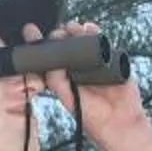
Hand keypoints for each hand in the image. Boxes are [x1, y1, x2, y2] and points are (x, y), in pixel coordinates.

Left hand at [12, 20, 151, 147]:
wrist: (119, 122)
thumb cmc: (92, 116)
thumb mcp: (68, 98)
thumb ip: (57, 81)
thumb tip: (51, 61)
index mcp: (64, 76)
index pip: (50, 55)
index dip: (41, 43)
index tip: (32, 32)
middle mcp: (78, 67)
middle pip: (67, 44)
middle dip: (61, 34)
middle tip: (59, 31)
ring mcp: (95, 63)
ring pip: (84, 40)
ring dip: (78, 31)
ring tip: (74, 27)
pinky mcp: (111, 60)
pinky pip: (103, 43)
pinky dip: (96, 33)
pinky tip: (91, 29)